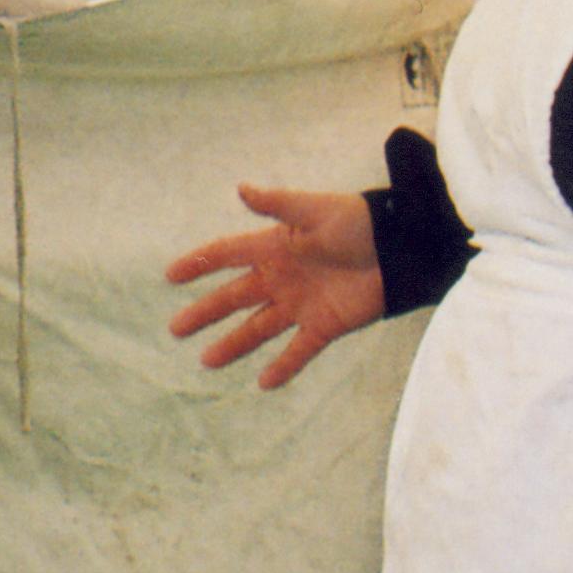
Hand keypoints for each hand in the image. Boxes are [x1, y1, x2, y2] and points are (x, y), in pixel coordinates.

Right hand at [163, 183, 384, 390]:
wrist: (401, 247)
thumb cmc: (359, 221)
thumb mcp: (315, 210)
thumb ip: (278, 204)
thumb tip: (241, 188)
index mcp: (275, 246)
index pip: (228, 255)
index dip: (200, 264)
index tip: (170, 276)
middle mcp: (282, 277)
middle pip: (235, 298)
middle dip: (205, 312)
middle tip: (176, 329)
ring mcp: (301, 304)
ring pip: (259, 329)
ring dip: (234, 344)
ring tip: (207, 361)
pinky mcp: (325, 325)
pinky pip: (299, 350)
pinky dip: (283, 367)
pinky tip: (263, 383)